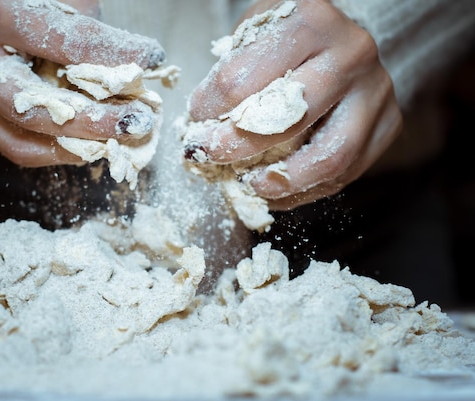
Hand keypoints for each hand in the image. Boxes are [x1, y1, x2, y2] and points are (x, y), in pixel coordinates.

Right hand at [0, 0, 165, 166]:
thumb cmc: (35, 4)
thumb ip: (93, 27)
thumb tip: (144, 60)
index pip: (61, 41)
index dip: (110, 54)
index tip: (150, 60)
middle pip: (32, 105)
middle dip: (92, 120)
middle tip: (136, 121)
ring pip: (22, 141)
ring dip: (79, 146)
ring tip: (120, 138)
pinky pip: (21, 149)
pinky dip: (62, 151)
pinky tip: (94, 142)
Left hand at [186, 0, 401, 209]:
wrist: (344, 39)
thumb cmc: (291, 38)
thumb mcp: (254, 33)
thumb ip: (229, 71)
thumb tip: (203, 125)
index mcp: (310, 22)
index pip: (242, 79)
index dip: (209, 108)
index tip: (197, 119)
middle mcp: (351, 54)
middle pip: (286, 118)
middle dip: (238, 147)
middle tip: (211, 156)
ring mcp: (376, 91)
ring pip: (328, 157)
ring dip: (280, 182)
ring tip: (249, 184)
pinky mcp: (389, 123)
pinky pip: (344, 174)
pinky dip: (303, 191)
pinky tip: (275, 189)